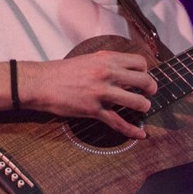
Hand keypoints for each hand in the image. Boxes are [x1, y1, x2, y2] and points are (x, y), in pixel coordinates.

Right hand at [19, 51, 156, 139]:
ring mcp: (101, 93)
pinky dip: (132, 130)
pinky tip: (141, 134)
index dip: (145, 71)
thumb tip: (126, 70)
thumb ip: (108, 63)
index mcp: (107, 59)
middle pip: (144, 81)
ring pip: (136, 102)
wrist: (41, 83)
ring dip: (143, 107)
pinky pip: (118, 123)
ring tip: (142, 108)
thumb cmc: (63, 71)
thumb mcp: (89, 59)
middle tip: (149, 93)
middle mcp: (107, 74)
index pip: (140, 63)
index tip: (142, 78)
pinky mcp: (94, 110)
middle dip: (151, 89)